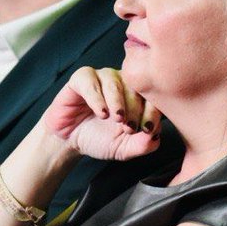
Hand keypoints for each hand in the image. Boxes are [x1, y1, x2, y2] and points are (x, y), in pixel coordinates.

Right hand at [42, 67, 160, 160]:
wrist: (70, 140)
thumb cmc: (99, 139)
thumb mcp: (124, 148)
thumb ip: (142, 144)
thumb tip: (156, 137)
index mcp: (137, 96)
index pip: (152, 96)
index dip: (153, 112)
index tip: (147, 129)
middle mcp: (122, 82)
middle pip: (135, 87)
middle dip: (135, 109)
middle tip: (129, 128)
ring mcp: (102, 78)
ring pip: (115, 81)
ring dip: (118, 101)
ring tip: (117, 119)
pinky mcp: (81, 78)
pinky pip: (91, 81)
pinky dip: (97, 97)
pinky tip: (101, 113)